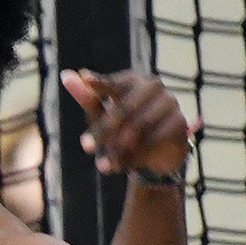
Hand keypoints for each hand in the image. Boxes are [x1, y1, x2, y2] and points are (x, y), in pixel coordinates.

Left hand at [62, 68, 190, 178]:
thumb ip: (87, 98)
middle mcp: (153, 86)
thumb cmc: (125, 128)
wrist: (157, 154)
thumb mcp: (102, 115)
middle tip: (85, 147)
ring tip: (102, 167)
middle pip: (125, 108)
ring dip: (118, 149)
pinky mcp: (180, 123)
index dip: (101, 83)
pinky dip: (135, 156)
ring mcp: (170, 103)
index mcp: (133, 80)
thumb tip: (66, 76)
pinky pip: (154, 140)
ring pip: (139, 127)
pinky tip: (120, 168)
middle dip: (104, 130)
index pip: (115, 82)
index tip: (88, 82)